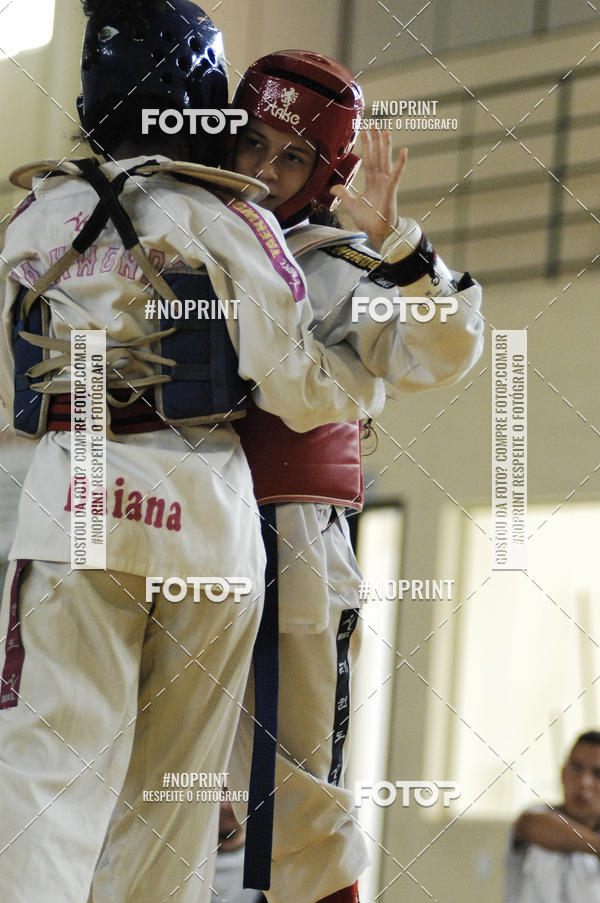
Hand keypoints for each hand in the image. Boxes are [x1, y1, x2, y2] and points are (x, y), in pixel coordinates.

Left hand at [330, 130, 406, 251]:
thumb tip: (334, 187)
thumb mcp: (351, 205)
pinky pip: (396, 174)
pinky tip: (404, 151)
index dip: (367, 146)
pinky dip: (401, 163)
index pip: (369, 159)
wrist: (377, 232)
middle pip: (377, 155)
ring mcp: (386, 183)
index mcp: (372, 182)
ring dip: (386, 145)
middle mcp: (380, 180)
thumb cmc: (368, 221)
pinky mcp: (391, 189)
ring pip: (386, 160)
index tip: (365, 132)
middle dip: (375, 140)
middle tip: (374, 124)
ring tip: (386, 130)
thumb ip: (344, 194)